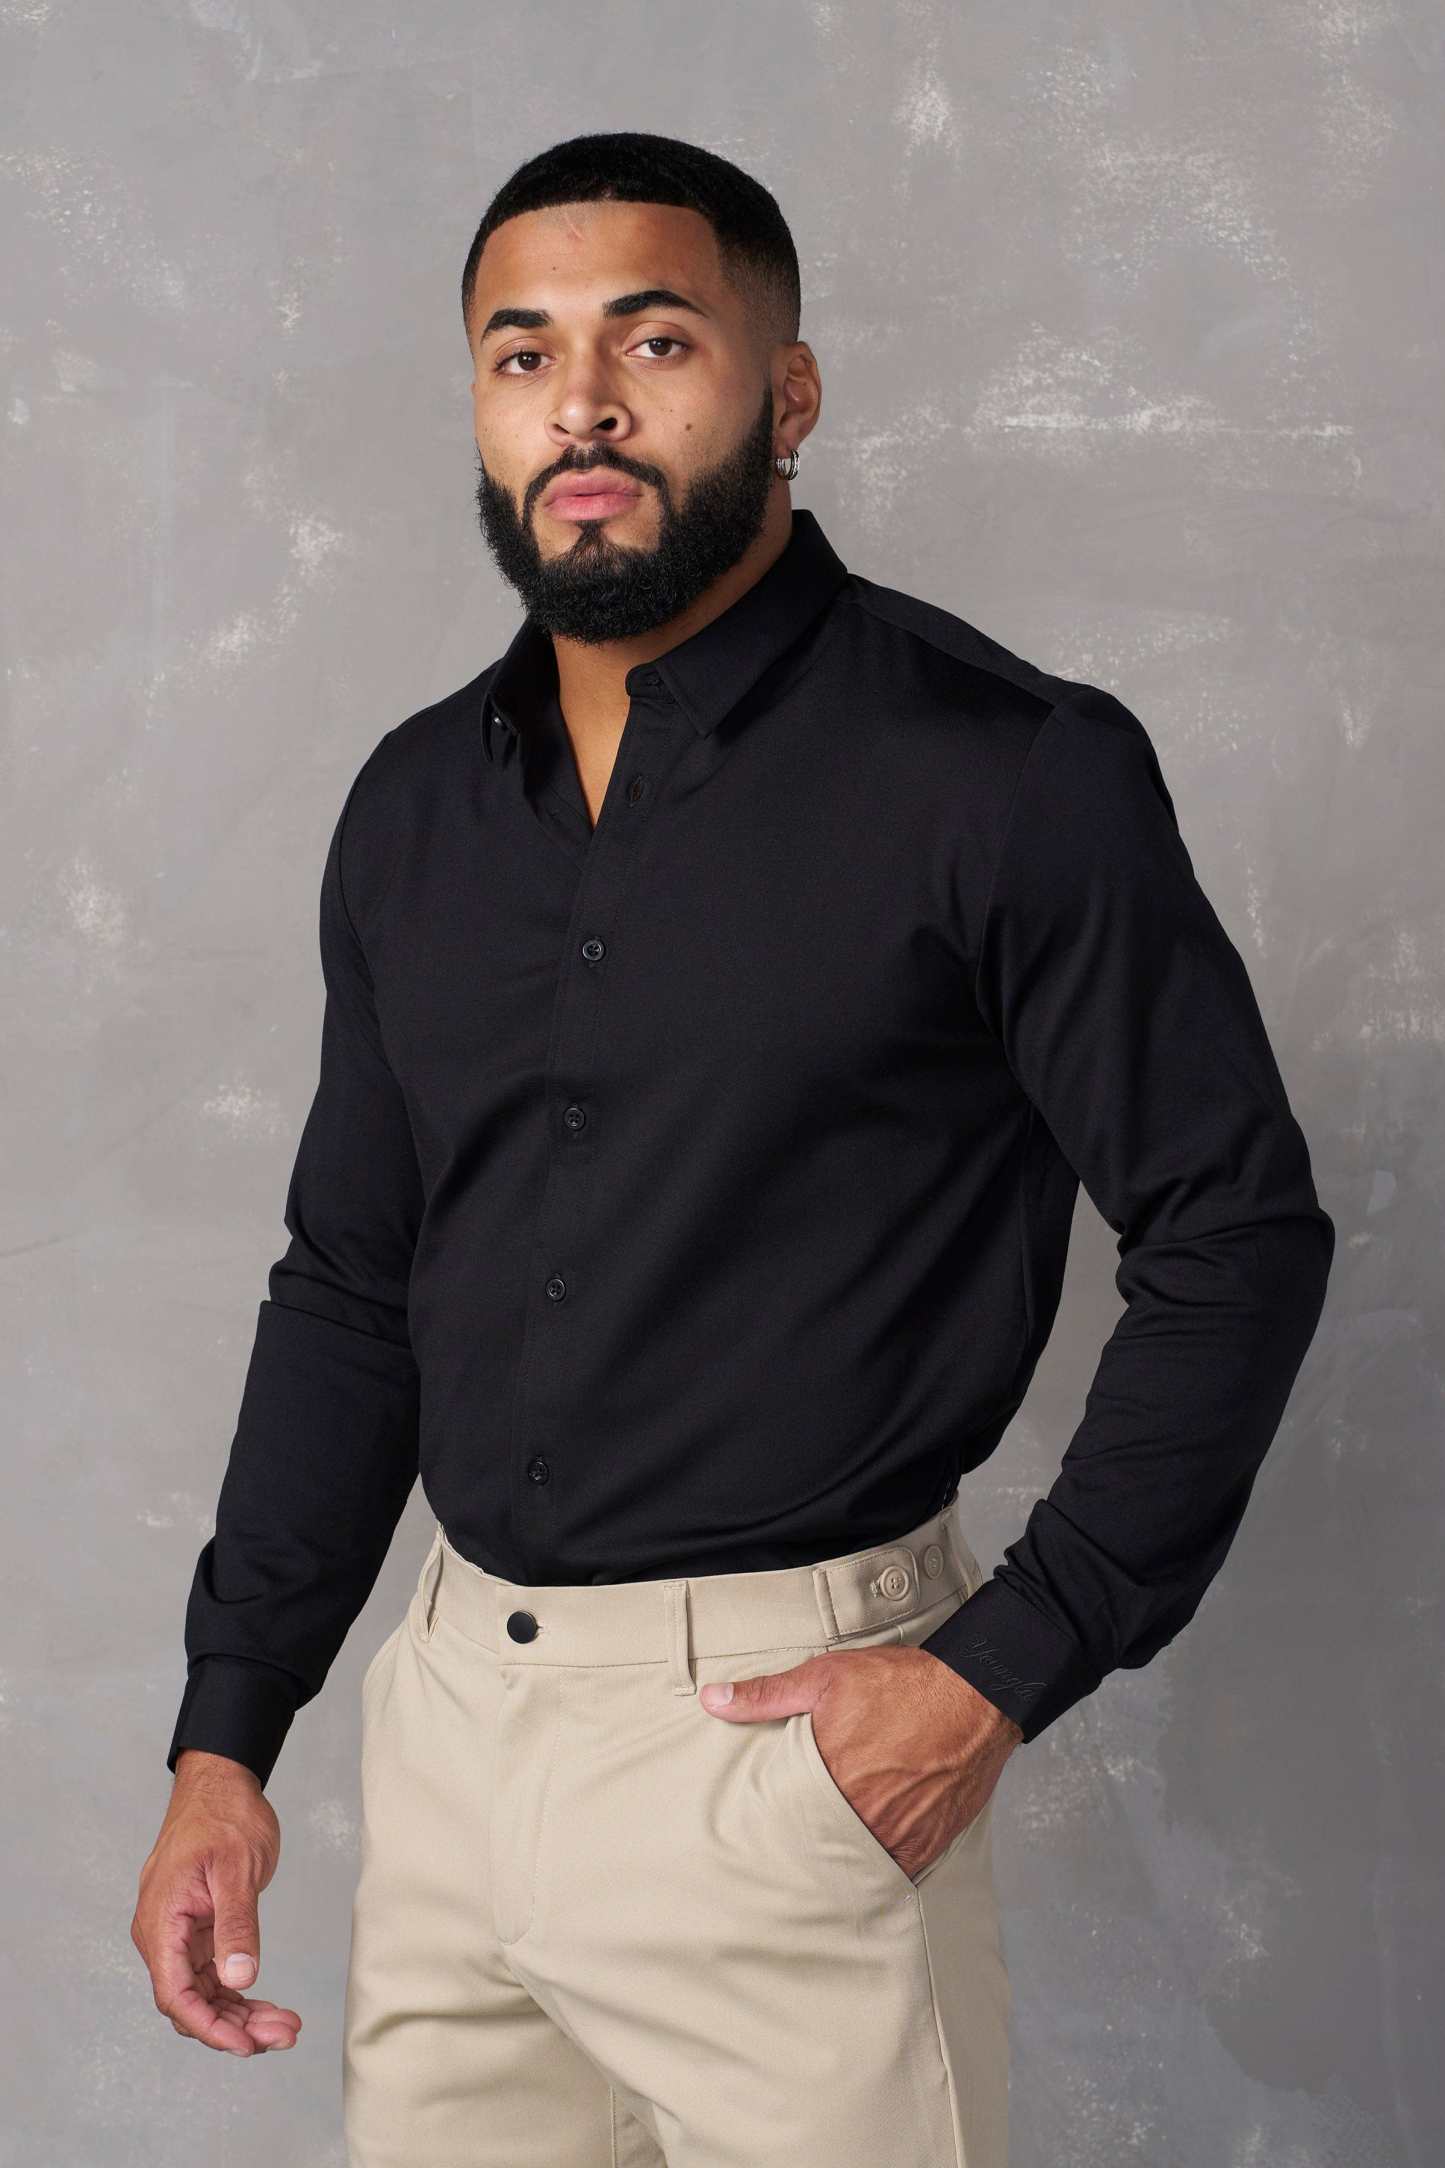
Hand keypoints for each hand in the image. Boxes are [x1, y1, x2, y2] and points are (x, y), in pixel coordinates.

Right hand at [131, 1751, 301, 2056]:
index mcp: (161, 1921)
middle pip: (192, 2001)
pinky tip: (268, 2006)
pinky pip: (214, 1975)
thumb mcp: (236, 1868)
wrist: (221, 1783)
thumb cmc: (224, 1815)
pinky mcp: (197, 1931)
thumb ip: (236, 1924)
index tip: (245, 2045)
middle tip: (285, 2035)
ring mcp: (179, 1935)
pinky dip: (240, 1994)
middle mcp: (163, 1935)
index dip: (208, 2027)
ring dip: (242, 2015)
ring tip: (286, 2027)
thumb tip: (239, 1979)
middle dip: (236, 2027)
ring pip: (205, 1993)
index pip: (175, 1993)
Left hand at [701, 1648, 1021, 1880]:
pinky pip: (898, 1871)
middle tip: (781, 1869)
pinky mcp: (931, 1841)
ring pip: (857, 1867)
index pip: (784, 1824)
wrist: (975, 1694)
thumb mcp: (826, 1678)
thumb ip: (766, 1695)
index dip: (769, 1835)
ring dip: (841, 1866)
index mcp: (830, 1778)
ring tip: (821, 1873)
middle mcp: (864, 1814)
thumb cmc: (902, 1684)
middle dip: (802, 1856)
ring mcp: (900, 1833)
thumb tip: (712, 1700)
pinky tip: (867, 1866)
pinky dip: (881, 1870)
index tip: (754, 1844)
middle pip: (819, 1851)